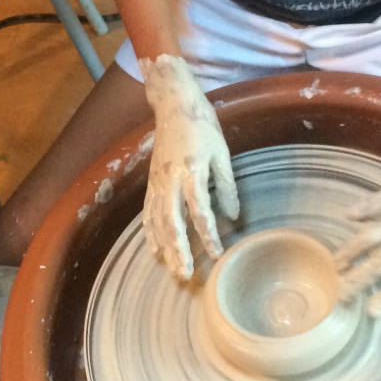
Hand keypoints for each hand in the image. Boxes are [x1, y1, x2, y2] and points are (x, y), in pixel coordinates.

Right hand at [140, 55, 238, 280]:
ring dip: (164, 248)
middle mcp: (170, 179)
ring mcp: (157, 182)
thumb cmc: (203, 127)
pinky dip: (150, 233)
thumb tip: (232, 217)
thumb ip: (226, 186)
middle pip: (171, 222)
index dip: (208, 234)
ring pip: (157, 221)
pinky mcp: (151, 182)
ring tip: (172, 270)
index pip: (199, 210)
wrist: (174, 106)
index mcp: (192, 170)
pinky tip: (154, 250)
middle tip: (186, 275)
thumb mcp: (222, 153)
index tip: (217, 253)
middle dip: (177, 250)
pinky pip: (148, 213)